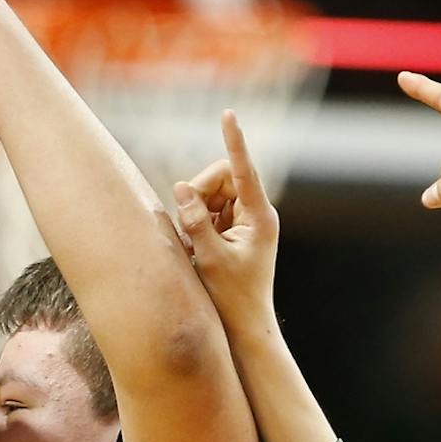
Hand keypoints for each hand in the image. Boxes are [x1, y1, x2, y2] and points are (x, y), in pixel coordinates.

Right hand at [172, 110, 279, 338]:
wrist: (245, 326)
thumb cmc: (232, 297)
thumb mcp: (209, 258)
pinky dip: (197, 223)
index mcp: (259, 218)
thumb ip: (195, 220)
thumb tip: (181, 187)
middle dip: (200, 193)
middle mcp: (256, 214)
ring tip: (196, 247)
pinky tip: (198, 250)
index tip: (228, 115)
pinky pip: (209, 210)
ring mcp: (245, 221)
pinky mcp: (234, 230)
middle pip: (222, 178)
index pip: (243, 170)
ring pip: (212, 193)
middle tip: (189, 223)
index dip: (233, 141)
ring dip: (196, 212)